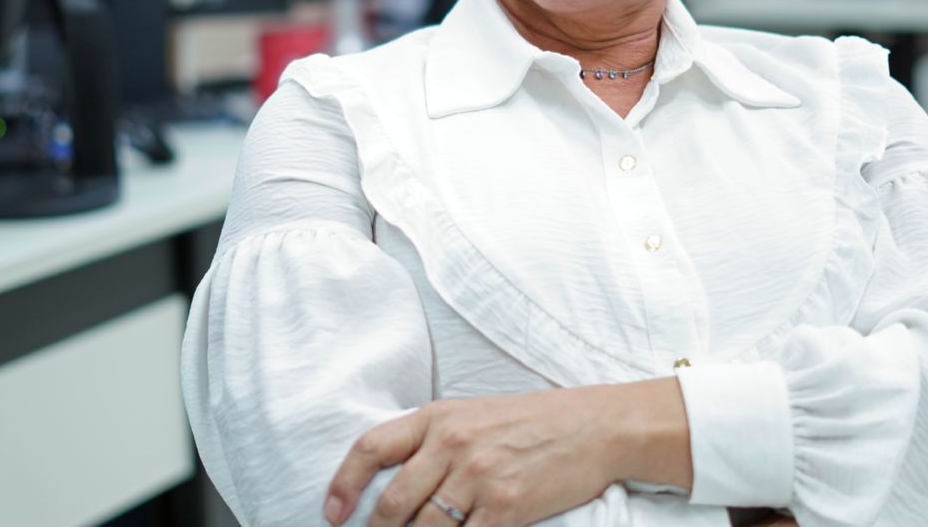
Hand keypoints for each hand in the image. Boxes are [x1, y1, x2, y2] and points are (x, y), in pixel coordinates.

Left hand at [323, 386, 630, 526]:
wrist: (594, 426)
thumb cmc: (531, 422)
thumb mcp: (472, 415)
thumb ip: (432, 441)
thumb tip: (393, 480)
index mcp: (438, 417)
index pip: (371, 447)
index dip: (344, 483)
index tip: (333, 513)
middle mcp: (452, 444)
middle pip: (393, 501)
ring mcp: (479, 477)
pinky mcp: (507, 507)